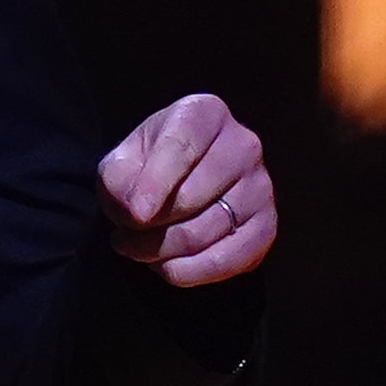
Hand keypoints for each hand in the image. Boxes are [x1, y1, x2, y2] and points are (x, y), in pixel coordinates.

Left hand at [95, 93, 275, 286]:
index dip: (154, 184)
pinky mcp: (267, 226)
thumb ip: (118, 179)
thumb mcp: (120, 161)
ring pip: (207, 231)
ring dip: (163, 252)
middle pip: (191, 196)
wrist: (176, 183)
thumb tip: (137, 212)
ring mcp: (262, 186)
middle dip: (149, 227)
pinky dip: (192, 271)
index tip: (134, 215)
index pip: (180, 148)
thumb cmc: (146, 165)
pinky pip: (230, 259)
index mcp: (204, 114)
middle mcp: (242, 144)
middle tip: (122, 239)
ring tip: (136, 250)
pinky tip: (166, 267)